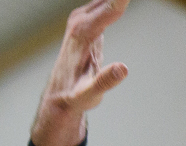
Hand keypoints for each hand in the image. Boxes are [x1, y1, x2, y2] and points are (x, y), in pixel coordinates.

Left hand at [31, 0, 129, 145]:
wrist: (57, 96)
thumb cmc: (73, 96)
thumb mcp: (88, 95)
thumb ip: (104, 81)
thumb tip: (122, 69)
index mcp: (82, 34)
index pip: (109, 8)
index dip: (122, 0)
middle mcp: (79, 21)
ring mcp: (80, 19)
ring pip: (105, 0)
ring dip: (118, 1)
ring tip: (128, 1)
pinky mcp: (85, 21)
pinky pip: (104, 4)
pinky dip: (114, 2)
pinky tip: (122, 2)